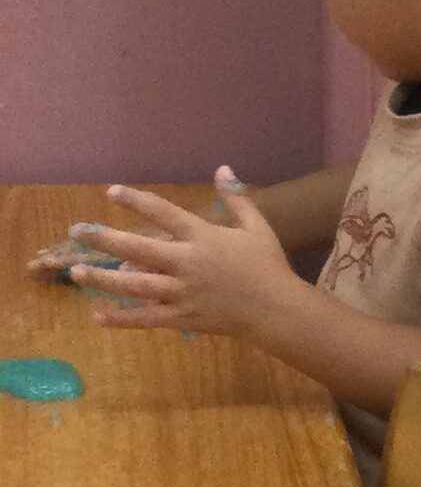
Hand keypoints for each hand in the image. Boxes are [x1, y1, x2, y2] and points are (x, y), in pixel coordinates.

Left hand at [67, 170, 305, 341]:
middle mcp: (187, 263)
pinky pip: (147, 318)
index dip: (135, 201)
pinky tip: (97, 315)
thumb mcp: (257, 227)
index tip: (111, 192)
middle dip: (105, 239)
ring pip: (136, 285)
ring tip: (76, 272)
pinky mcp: (183, 317)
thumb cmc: (268, 266)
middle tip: (77, 232)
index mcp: (203, 237)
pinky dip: (122, 318)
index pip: (163, 213)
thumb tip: (222, 168)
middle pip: (139, 249)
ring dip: (104, 279)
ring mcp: (183, 292)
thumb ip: (236, 198)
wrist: (277, 310)